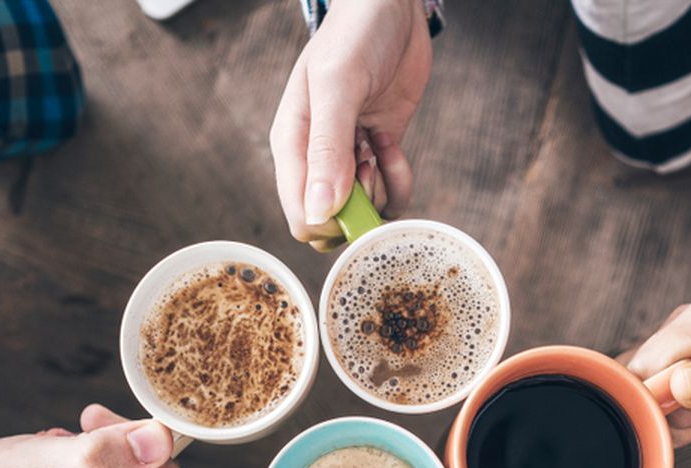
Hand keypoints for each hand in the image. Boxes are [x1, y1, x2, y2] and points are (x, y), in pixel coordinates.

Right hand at [270, 0, 431, 249]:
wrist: (390, 8)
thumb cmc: (355, 36)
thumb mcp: (338, 86)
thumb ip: (327, 149)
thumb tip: (319, 211)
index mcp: (292, 147)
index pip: (301, 216)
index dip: (332, 223)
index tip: (357, 191)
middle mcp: (316, 160)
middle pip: (334, 222)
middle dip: (361, 210)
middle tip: (368, 166)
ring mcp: (348, 158)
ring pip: (365, 212)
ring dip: (382, 189)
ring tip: (380, 144)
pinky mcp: (378, 153)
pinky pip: (389, 192)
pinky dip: (398, 178)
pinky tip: (392, 142)